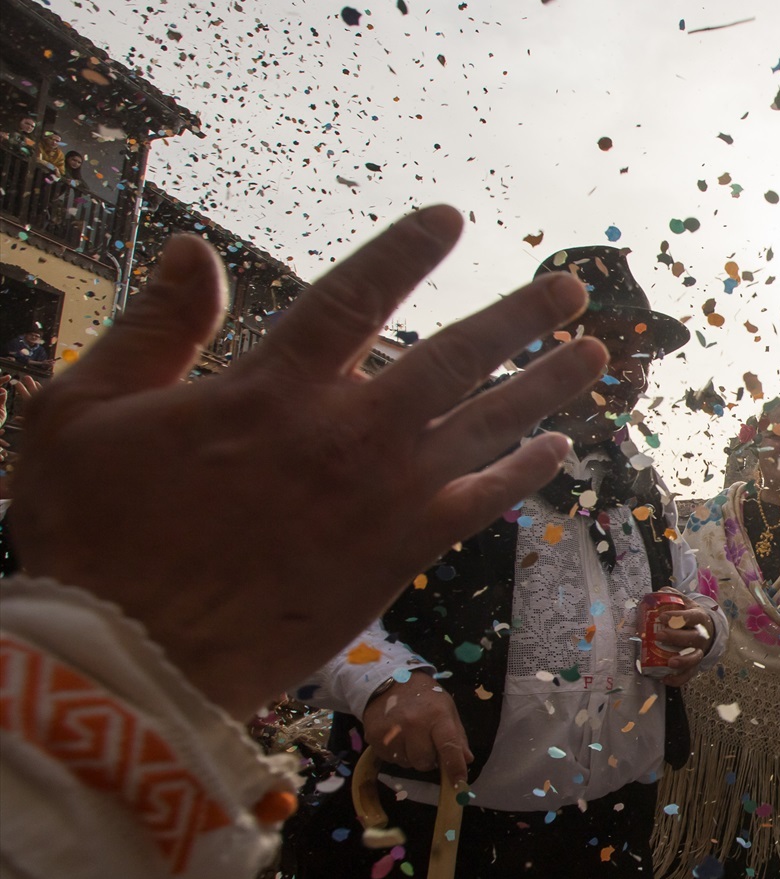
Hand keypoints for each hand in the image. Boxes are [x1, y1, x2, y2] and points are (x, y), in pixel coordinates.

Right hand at [8, 206, 605, 719]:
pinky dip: (522, 471)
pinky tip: (559, 450)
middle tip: (570, 285)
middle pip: (453, 357)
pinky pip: (482, 501)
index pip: (352, 298)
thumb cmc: (95, 538)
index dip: (403, 254)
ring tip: (594, 353)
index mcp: (270, 389)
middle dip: (518, 316)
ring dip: (545, 385)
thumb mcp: (87, 413)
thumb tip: (191, 249)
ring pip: (486, 425)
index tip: (450, 220)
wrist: (134, 658)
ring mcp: (384, 494)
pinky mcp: (402, 553)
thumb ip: (153, 327)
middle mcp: (345, 432)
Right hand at [362, 674, 471, 782]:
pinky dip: (397, 753)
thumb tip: (467, 760)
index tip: (459, 784)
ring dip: (411, 756)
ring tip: (410, 737)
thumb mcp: (447, 710)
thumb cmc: (425, 698)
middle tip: (426, 743)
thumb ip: (457, 737)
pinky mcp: (375, 738)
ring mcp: (392, 731)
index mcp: (437, 716)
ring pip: (407, 764)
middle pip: (424, 762)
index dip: (455, 768)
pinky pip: (391, 760)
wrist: (390, 682)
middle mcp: (414, 724)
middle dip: (428, 758)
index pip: (449, 746)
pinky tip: (397, 737)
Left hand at [652, 603, 715, 686]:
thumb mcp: (686, 604)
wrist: (708, 631)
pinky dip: (678, 679)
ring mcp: (699, 651)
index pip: (691, 617)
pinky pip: (689, 675)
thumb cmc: (691, 617)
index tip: (662, 617)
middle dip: (676, 637)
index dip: (678, 617)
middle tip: (659, 635)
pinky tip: (665, 678)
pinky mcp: (695, 665)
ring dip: (683, 661)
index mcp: (699, 618)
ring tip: (670, 662)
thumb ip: (674, 596)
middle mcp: (702, 636)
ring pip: (695, 658)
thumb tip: (660, 591)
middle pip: (692, 638)